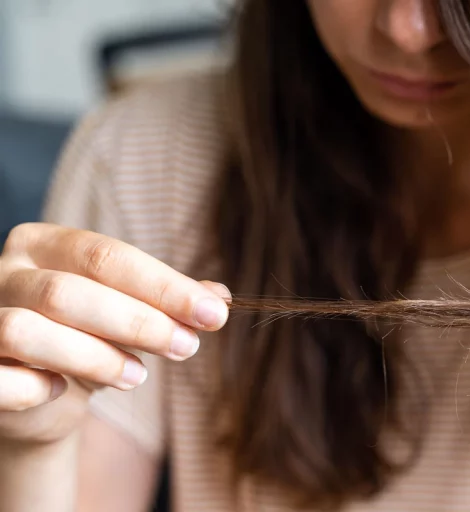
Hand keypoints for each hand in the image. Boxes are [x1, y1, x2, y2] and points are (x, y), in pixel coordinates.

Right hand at [0, 223, 229, 443]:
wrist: (33, 393)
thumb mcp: (129, 314)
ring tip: (138, 376)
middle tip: (187, 347)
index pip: (106, 256)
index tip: (214, 314)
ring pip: (29, 330)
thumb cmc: (86, 339)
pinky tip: (63, 390)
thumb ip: (168, 302)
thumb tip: (219, 298)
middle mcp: (4, 272)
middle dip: (139, 322)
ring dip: (95, 356)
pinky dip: (33, 387)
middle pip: (70, 292)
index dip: (164, 286)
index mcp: (43, 244)